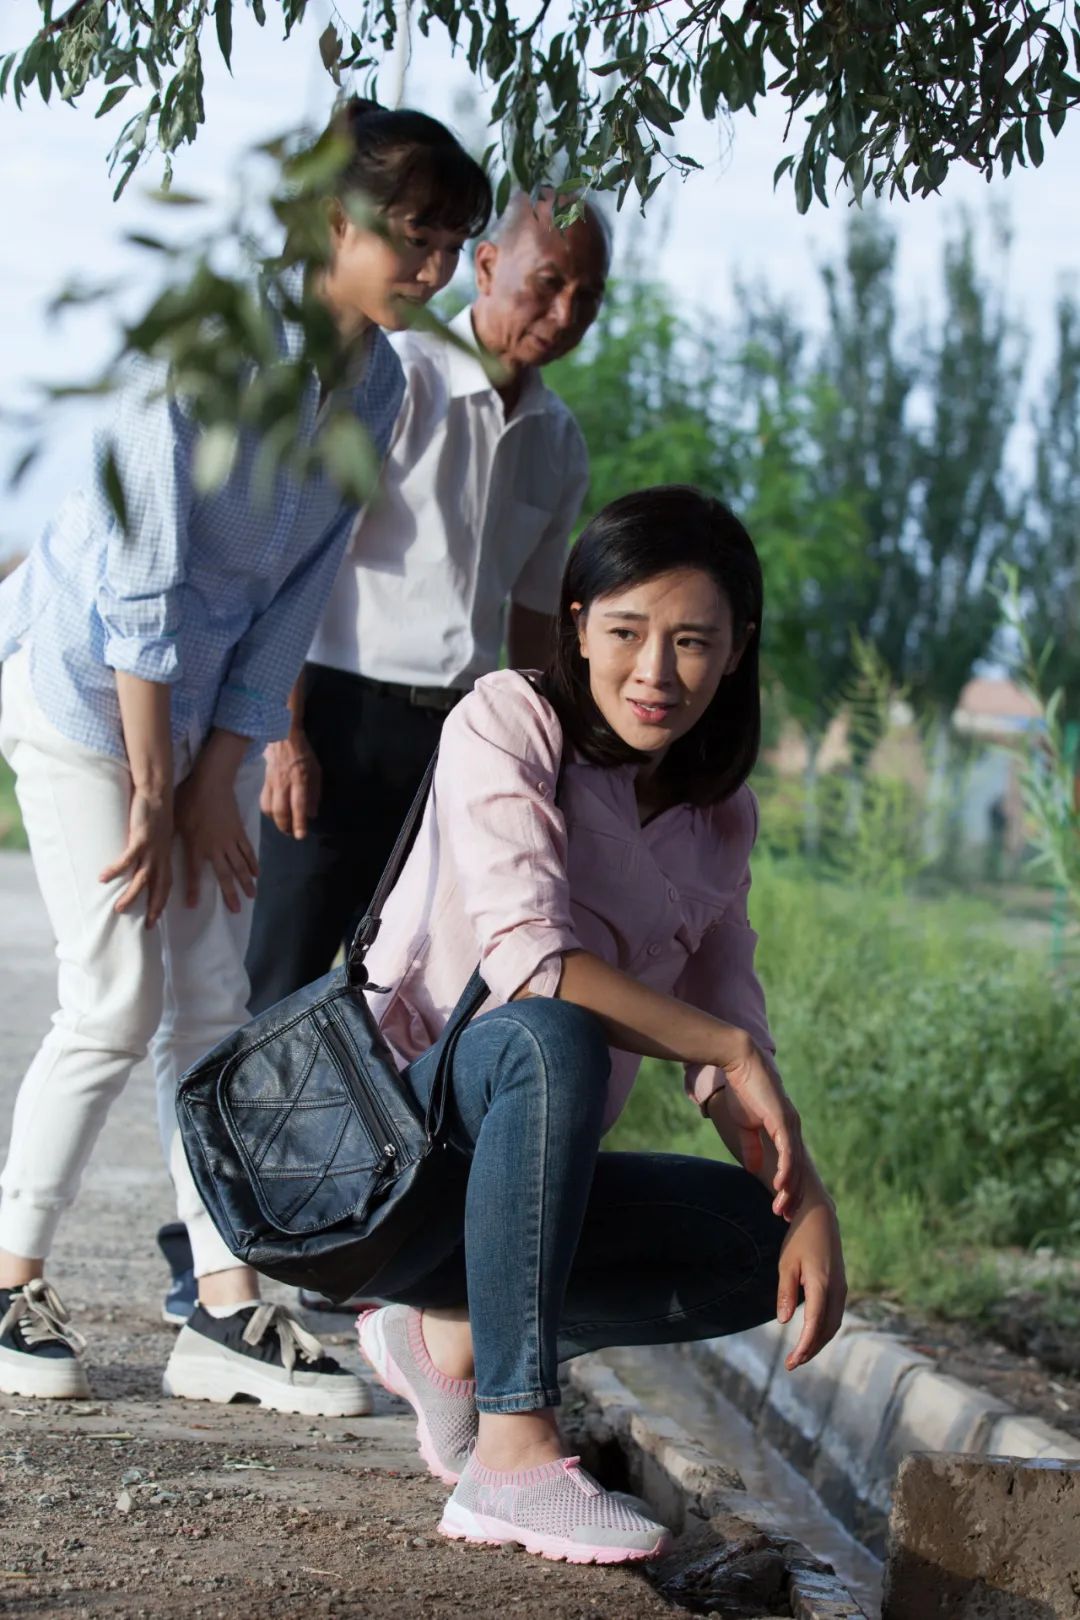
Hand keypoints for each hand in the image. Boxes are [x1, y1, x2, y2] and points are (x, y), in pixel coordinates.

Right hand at [99, 788, 173, 927]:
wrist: (157, 792)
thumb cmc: (156, 812)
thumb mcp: (159, 835)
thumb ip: (153, 848)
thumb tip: (142, 857)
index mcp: (166, 856)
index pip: (167, 884)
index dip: (162, 902)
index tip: (156, 919)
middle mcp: (161, 856)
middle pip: (159, 888)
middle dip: (155, 908)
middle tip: (148, 926)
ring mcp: (152, 849)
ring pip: (143, 879)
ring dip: (131, 895)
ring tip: (118, 909)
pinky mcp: (140, 839)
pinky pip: (127, 859)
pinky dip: (116, 870)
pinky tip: (103, 878)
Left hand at [175, 762, 257, 912]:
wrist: (211, 782)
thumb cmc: (189, 798)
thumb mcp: (175, 818)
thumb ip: (173, 835)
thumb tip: (161, 845)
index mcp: (196, 845)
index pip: (193, 872)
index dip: (192, 890)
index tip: (192, 906)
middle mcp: (215, 847)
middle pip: (224, 875)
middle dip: (230, 894)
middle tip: (237, 910)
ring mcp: (230, 840)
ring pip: (239, 866)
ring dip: (246, 883)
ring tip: (251, 896)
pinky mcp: (239, 831)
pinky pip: (248, 851)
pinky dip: (253, 863)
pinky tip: (257, 874)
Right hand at [260, 731, 321, 839]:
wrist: (282, 737)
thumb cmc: (304, 754)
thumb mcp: (316, 771)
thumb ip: (315, 793)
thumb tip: (312, 814)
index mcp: (299, 779)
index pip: (298, 805)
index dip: (299, 822)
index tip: (300, 835)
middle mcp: (284, 783)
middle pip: (280, 811)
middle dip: (285, 826)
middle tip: (292, 834)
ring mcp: (272, 783)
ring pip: (269, 808)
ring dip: (275, 821)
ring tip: (283, 826)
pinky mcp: (264, 782)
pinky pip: (263, 800)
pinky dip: (268, 811)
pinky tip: (274, 814)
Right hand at [721, 1039, 804, 1218]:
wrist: (739, 1063)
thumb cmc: (742, 1090)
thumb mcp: (745, 1126)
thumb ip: (752, 1147)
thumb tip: (754, 1169)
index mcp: (784, 1130)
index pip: (790, 1165)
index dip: (787, 1188)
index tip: (781, 1209)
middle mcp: (792, 1129)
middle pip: (797, 1170)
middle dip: (791, 1196)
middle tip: (786, 1218)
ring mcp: (790, 1124)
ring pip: (794, 1165)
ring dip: (788, 1189)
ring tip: (781, 1209)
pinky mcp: (783, 1119)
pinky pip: (788, 1151)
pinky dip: (786, 1170)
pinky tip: (780, 1187)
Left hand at [777, 1192, 846, 1369]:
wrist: (821, 1216)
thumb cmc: (800, 1238)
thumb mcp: (786, 1263)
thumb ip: (786, 1292)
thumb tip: (783, 1321)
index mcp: (822, 1283)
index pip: (815, 1322)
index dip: (805, 1345)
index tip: (792, 1360)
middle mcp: (836, 1289)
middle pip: (827, 1329)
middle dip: (811, 1349)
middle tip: (792, 1364)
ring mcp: (841, 1288)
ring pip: (833, 1324)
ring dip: (818, 1342)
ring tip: (799, 1355)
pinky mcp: (841, 1286)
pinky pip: (835, 1315)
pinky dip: (823, 1330)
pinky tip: (810, 1335)